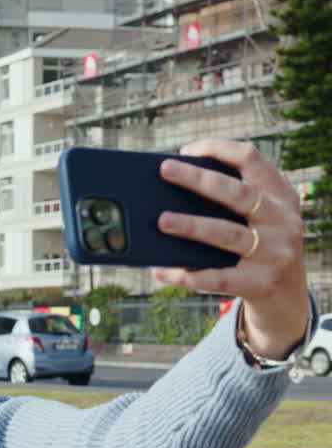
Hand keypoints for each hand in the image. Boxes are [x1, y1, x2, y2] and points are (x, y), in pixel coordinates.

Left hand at [154, 139, 308, 357]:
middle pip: (238, 194)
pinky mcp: (260, 284)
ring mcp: (274, 254)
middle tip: (165, 170)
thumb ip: (233, 203)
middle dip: (199, 179)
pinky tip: (160, 270)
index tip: (186, 150)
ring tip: (161, 220)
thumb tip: (171, 191)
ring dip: (192, 226)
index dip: (220, 150)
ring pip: (227, 234)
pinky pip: (216, 278)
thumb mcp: (261, 220)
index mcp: (282, 197)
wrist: (288, 298)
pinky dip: (185, 274)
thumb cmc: (260, 248)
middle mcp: (283, 221)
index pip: (253, 160)